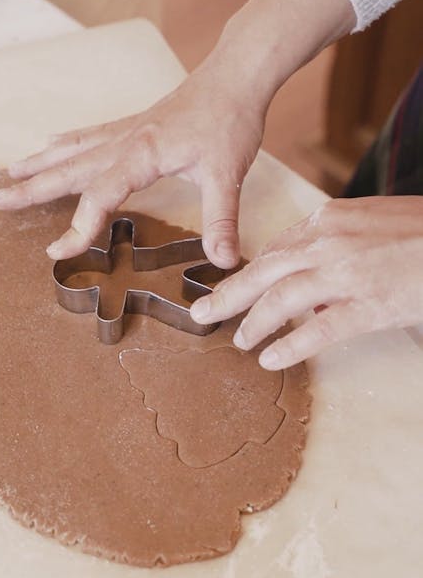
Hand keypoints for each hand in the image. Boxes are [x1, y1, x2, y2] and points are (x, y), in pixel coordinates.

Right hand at [0, 0, 354, 266]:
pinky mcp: (136, 124)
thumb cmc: (231, 120)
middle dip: (32, 188)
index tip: (57, 251)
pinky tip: (50, 143)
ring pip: (73, 150)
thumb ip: (222, 219)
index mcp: (142, 154)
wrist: (237, 75)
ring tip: (10, 175)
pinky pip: (90, 136)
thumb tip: (225, 262)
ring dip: (41, 164)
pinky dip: (66, 143)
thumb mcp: (229, 173)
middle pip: (70, 168)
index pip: (100, 195)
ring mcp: (128, 130)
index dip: (78, 226)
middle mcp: (126, 141)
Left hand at [191, 197, 422, 367]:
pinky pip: (318, 330)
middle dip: (229, 294)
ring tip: (239, 341)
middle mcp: (331, 242)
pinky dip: (290, 346)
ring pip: (282, 300)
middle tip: (202, 313)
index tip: (234, 287)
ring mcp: (348, 273)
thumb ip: (340, 242)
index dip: (251, 272)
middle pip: (264, 271)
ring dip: (254, 323)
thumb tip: (316, 274)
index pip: (277, 248)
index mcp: (331, 218)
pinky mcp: (369, 304)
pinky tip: (271, 359)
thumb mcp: (375, 222)